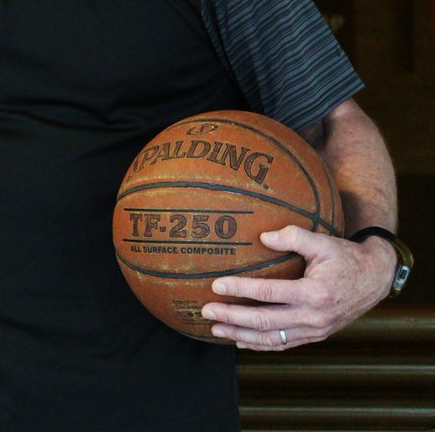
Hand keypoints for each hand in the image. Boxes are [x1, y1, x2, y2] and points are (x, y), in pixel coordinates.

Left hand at [201, 225, 394, 350]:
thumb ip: (294, 237)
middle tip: (207, 310)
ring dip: (241, 335)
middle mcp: (314, 317)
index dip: (241, 289)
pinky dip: (260, 345)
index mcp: (315, 293)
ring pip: (272, 339)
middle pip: (266, 321)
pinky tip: (240, 341)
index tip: (217, 285)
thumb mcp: (323, 242)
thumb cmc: (345, 257)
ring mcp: (315, 330)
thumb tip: (263, 237)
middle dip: (233, 317)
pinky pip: (283, 344)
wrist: (374, 279)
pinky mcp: (315, 335)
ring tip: (216, 328)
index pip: (270, 293)